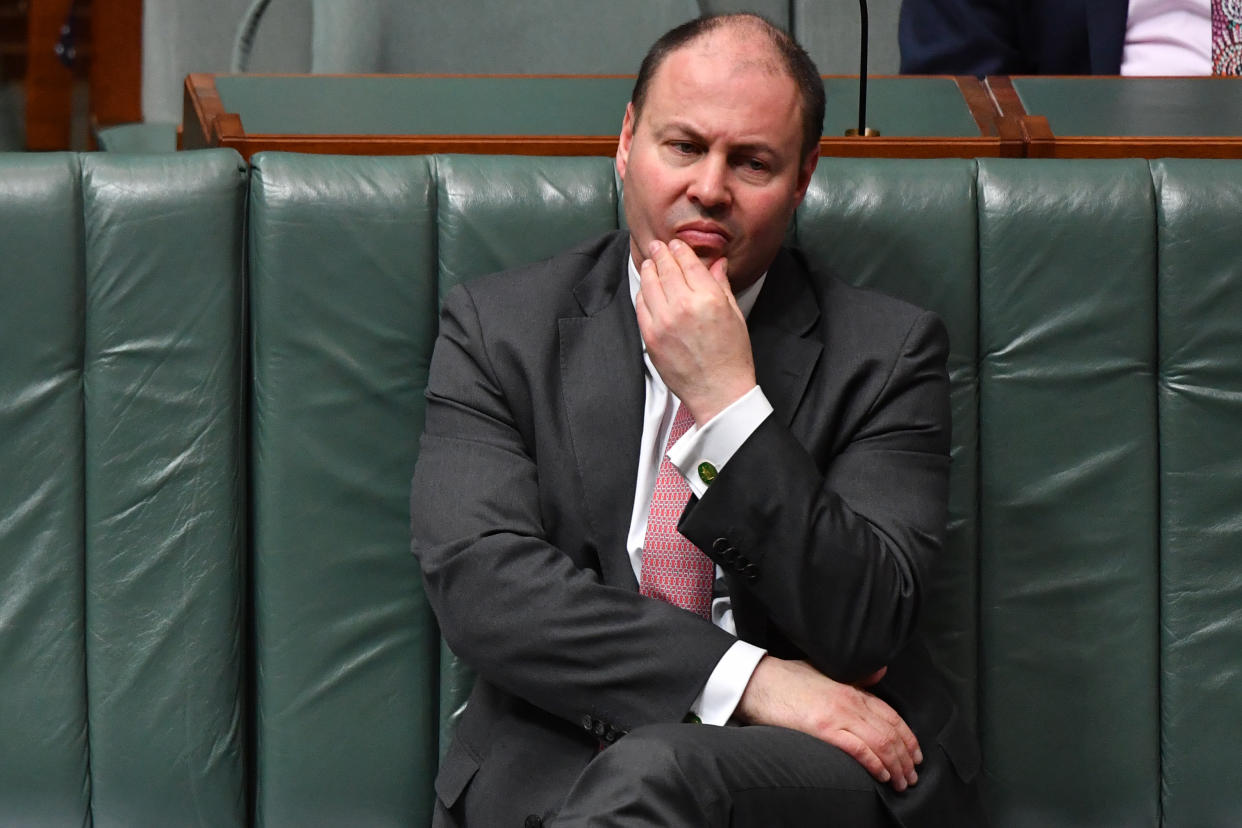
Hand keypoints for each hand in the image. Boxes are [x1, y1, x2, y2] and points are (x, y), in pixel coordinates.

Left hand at [634, 239, 755, 423]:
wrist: (718, 391)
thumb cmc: (732, 355)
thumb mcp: (734, 315)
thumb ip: (721, 285)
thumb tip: (716, 262)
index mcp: (709, 298)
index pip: (688, 263)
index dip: (679, 250)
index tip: (675, 244)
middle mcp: (684, 306)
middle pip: (666, 269)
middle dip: (661, 253)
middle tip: (657, 245)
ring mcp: (663, 321)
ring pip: (650, 284)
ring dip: (649, 269)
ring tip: (650, 263)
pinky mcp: (650, 336)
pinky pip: (641, 306)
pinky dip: (642, 293)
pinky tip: (646, 288)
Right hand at [735, 656, 921, 791]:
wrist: (759, 681)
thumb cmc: (787, 679)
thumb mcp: (825, 672)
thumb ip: (854, 677)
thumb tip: (879, 673)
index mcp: (852, 689)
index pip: (891, 715)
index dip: (908, 736)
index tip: (915, 753)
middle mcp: (850, 702)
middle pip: (890, 732)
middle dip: (906, 757)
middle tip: (912, 775)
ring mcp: (837, 715)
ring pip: (880, 743)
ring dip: (896, 766)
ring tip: (902, 782)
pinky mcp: (823, 729)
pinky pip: (858, 749)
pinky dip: (875, 764)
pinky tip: (882, 775)